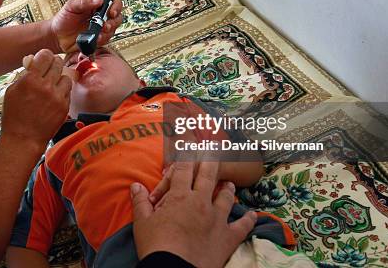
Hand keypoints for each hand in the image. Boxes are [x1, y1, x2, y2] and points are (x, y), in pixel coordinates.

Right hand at [1, 49, 71, 150]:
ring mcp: (57, 97)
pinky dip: (62, 91)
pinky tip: (54, 97)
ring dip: (60, 78)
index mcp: (31, 80)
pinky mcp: (65, 106)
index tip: (44, 57)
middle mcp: (46, 86)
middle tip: (50, 67)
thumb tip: (33, 64)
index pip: (45, 56)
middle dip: (54, 63)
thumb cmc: (14, 116)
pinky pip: (68, 91)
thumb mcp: (11, 92)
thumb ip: (24, 76)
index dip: (44, 55)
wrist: (24, 138)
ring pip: (66, 77)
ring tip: (52, 84)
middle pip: (58, 63)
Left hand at [49, 0, 123, 52]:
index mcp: (96, 6)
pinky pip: (105, 40)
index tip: (111, 12)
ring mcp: (100, 29)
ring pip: (113, 30)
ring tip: (99, 33)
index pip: (113, 3)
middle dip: (114, 21)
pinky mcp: (98, 40)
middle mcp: (101, 17)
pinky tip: (96, 39)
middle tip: (105, 25)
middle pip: (117, 17)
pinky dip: (102, 40)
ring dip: (108, 32)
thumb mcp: (70, 6)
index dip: (116, 6)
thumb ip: (84, 2)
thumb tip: (100, 0)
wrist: (56, 36)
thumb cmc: (62, 19)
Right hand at [131, 162, 256, 267]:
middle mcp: (201, 202)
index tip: (190, 142)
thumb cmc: (156, 245)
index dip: (186, 153)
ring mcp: (217, 219)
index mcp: (179, 197)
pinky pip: (241, 226)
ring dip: (227, 188)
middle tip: (215, 150)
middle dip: (210, 161)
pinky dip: (247, 220)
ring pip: (225, 197)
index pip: (183, 168)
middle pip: (207, 175)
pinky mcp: (227, 237)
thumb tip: (135, 186)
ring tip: (229, 183)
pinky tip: (252, 215)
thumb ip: (140, 202)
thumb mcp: (142, 222)